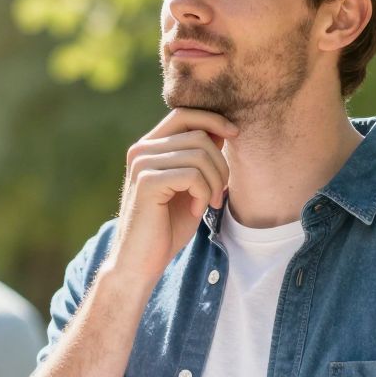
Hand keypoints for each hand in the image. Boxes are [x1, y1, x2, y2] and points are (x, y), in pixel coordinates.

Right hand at [104, 109, 236, 285]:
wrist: (140, 262)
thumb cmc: (167, 227)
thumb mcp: (189, 188)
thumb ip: (199, 158)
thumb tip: (222, 129)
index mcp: (149, 147)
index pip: (184, 114)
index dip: (213, 119)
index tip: (235, 134)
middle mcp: (141, 150)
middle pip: (199, 134)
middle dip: (221, 164)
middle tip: (219, 194)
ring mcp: (142, 164)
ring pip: (199, 154)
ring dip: (215, 182)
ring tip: (209, 204)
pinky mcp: (147, 182)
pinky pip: (192, 175)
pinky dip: (203, 194)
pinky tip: (196, 211)